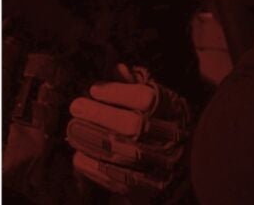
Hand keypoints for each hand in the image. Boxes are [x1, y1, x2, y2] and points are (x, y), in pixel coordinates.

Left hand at [67, 65, 188, 195]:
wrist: (181, 159)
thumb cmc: (160, 119)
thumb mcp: (154, 97)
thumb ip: (135, 84)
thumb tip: (117, 68)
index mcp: (173, 110)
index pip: (146, 98)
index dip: (117, 92)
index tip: (94, 89)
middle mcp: (171, 137)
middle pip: (133, 125)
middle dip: (100, 114)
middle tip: (76, 106)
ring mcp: (162, 164)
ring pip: (124, 153)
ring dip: (93, 140)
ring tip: (73, 129)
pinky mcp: (149, 186)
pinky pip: (118, 179)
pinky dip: (95, 167)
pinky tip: (79, 154)